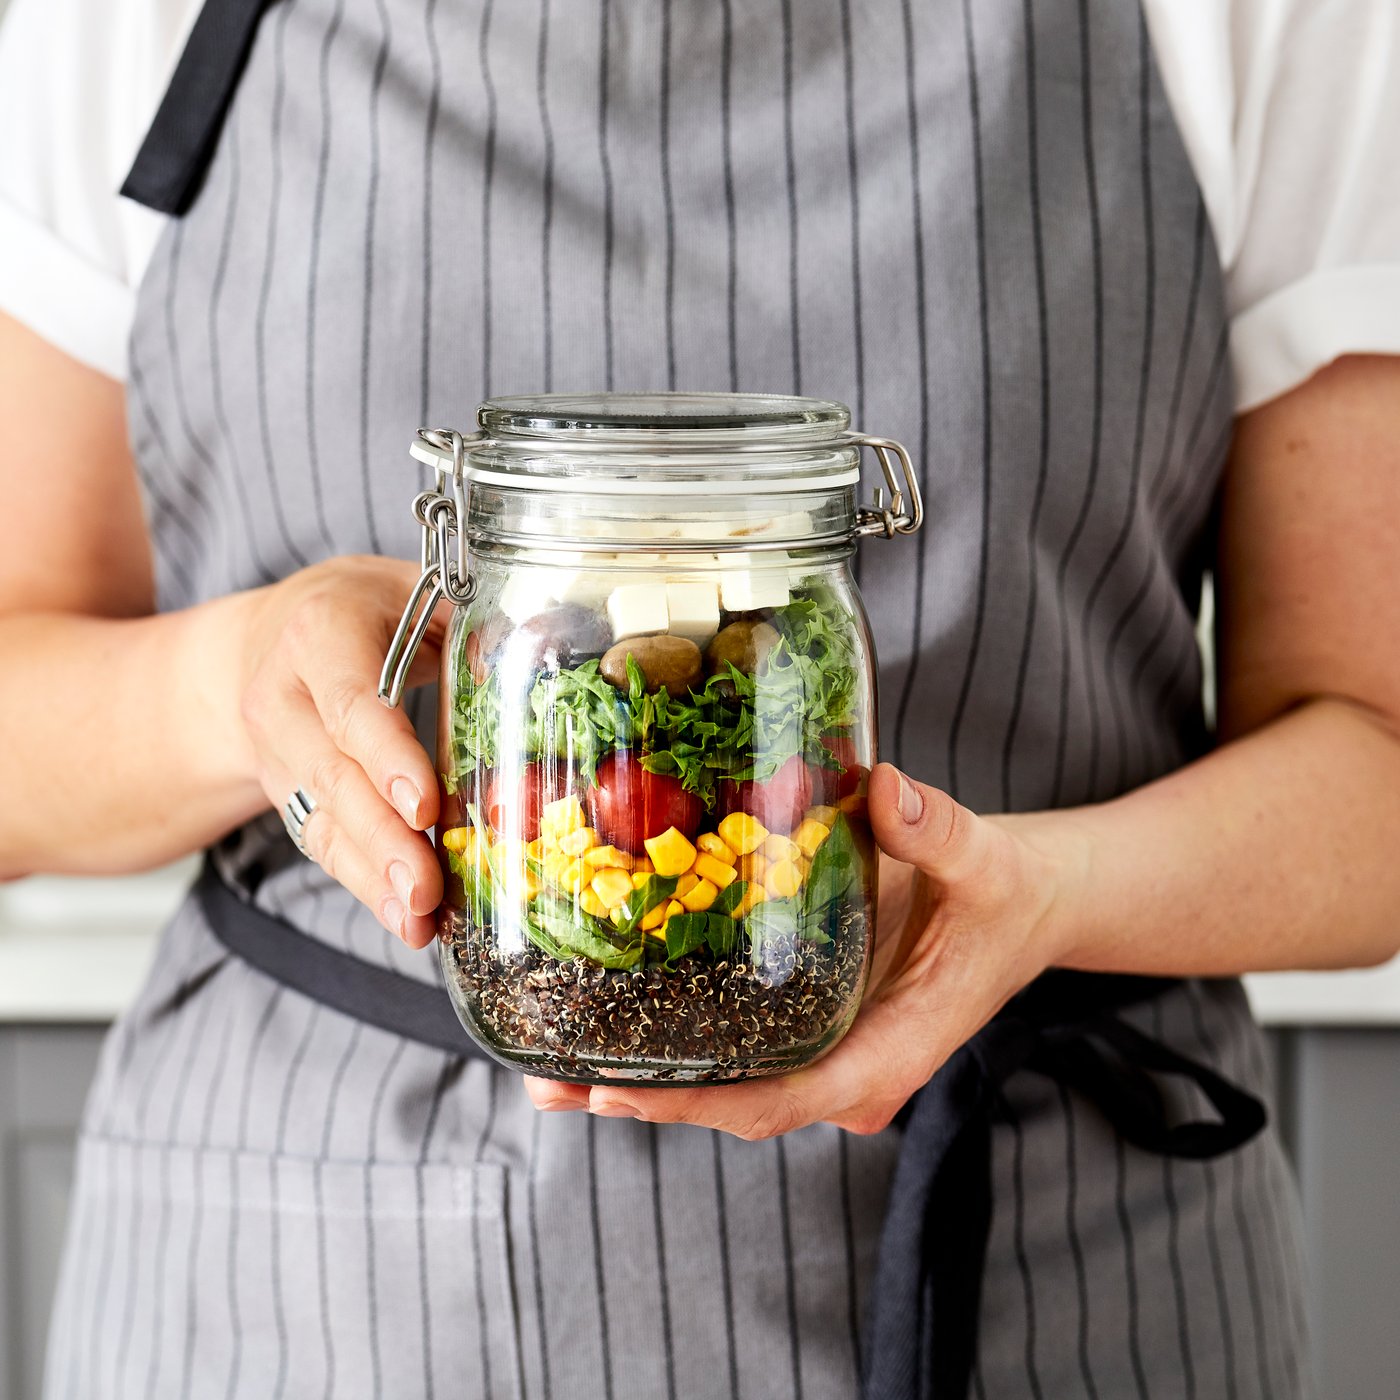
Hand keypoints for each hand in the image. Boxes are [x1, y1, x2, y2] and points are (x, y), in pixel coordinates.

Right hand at [233, 555, 448, 946]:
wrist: (265, 641)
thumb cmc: (363, 612)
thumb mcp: (413, 594)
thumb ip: (469, 621)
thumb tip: (542, 645)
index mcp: (319, 635)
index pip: (351, 704)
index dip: (387, 758)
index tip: (424, 808)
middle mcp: (283, 697)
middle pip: (333, 776)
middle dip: (383, 839)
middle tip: (427, 889)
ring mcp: (278, 754)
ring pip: (323, 820)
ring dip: (374, 876)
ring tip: (419, 920)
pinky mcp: (287, 796)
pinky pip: (323, 844)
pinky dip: (366, 884)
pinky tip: (404, 918)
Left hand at [525, 763, 1077, 1135]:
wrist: (1021, 904)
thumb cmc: (1004, 894)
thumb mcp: (985, 859)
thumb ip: (938, 829)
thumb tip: (886, 788)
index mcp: (891, 1050)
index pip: (786, 1098)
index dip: (702, 1101)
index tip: (624, 1094)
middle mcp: (849, 1067)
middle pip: (737, 1103)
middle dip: (644, 1099)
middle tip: (550, 1084)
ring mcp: (826, 1050)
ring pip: (728, 1083)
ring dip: (641, 1080)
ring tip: (546, 1068)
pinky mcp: (808, 1021)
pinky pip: (735, 1044)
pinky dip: (671, 1039)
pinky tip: (602, 1019)